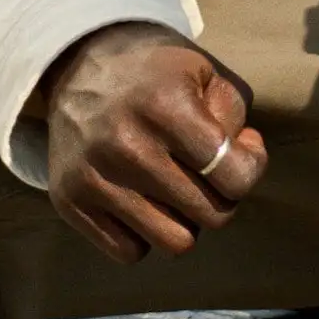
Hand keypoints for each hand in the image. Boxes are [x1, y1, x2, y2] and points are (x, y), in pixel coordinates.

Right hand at [40, 21, 268, 262]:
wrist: (78, 65)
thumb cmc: (155, 73)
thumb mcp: (205, 74)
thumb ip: (233, 120)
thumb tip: (240, 168)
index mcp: (167, 107)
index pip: (235, 176)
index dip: (249, 168)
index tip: (239, 153)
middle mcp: (128, 146)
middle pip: (211, 216)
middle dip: (220, 196)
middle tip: (205, 172)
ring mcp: (94, 178)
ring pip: (175, 243)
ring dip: (184, 220)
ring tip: (174, 189)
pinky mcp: (69, 202)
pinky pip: (130, 252)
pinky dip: (143, 233)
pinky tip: (140, 200)